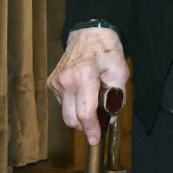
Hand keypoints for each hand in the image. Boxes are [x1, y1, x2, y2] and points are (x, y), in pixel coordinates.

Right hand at [47, 27, 128, 145]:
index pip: (84, 113)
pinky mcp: (52, 82)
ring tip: (91, 101)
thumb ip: (117, 96)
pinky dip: (72, 105)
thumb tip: (109, 117)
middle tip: (98, 122)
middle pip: (71, 119)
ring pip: (65, 113)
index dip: (90, 130)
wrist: (89, 33)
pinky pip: (62, 103)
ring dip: (78, 115)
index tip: (95, 139)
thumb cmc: (106, 51)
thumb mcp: (120, 71)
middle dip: (84, 126)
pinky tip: (82, 93)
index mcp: (84, 77)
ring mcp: (56, 81)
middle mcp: (66, 80)